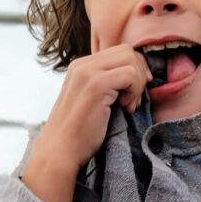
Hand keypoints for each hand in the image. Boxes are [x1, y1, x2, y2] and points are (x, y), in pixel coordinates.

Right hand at [31, 44, 152, 172]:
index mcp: (81, 66)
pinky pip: (130, 75)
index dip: (135, 69)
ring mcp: (88, 73)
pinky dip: (134, 92)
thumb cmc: (79, 131)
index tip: (135, 92)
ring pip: (131, 60)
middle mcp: (82, 64)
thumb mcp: (92, 98)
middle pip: (128, 51)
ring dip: (137, 84)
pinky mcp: (96, 85)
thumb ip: (107, 82)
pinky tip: (125, 108)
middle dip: (139, 74)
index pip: (120, 51)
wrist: (61, 151)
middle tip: (133, 100)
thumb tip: (140, 73)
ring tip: (127, 105)